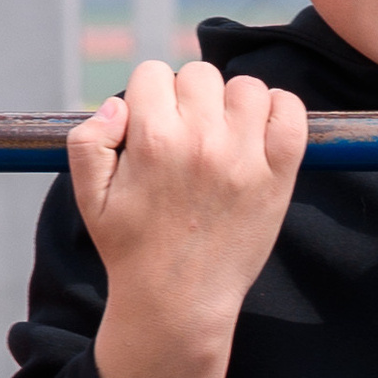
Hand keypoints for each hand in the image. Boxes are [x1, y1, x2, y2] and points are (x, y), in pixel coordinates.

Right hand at [71, 59, 306, 377]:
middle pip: (199, 75)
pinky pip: (289, 110)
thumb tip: (118, 104)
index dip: (149, 99)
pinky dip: (277, 110)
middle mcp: (201, 142)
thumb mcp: (89, 198)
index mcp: (153, 141)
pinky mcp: (278, 174)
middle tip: (186, 139)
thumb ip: (88, 141)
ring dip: (232, 104)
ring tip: (221, 138)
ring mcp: (245, 157)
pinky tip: (257, 134)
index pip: (153, 73)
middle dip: (188, 100)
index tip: (153, 128)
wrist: (179, 304)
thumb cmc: (132, 249)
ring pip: (245, 86)